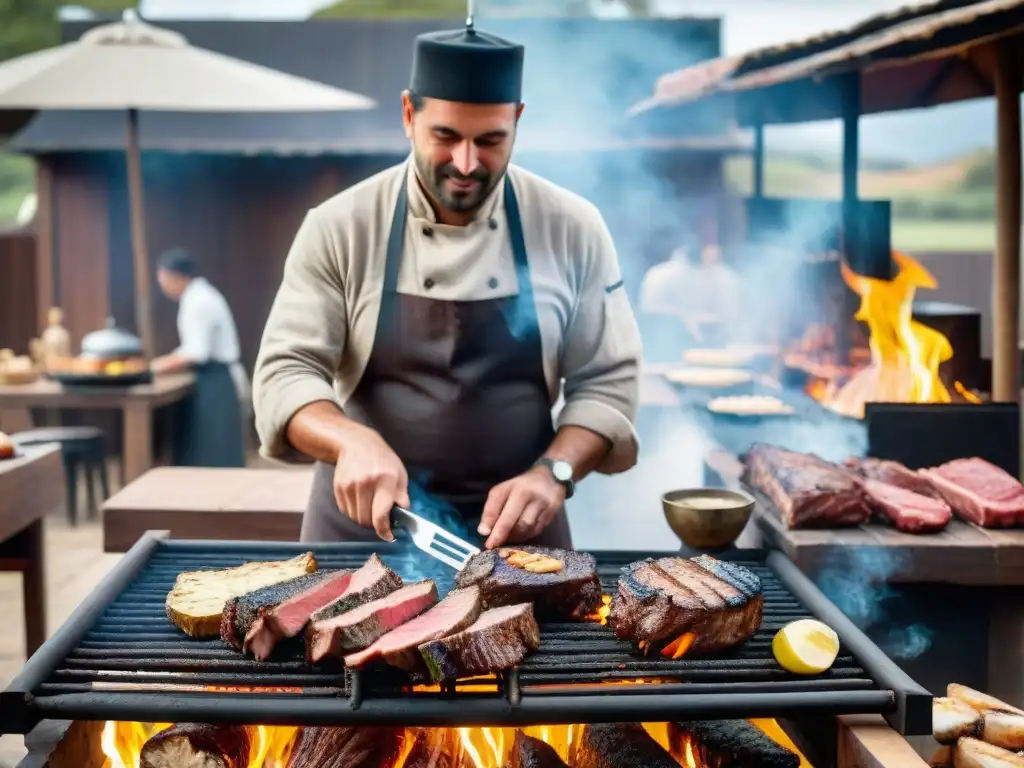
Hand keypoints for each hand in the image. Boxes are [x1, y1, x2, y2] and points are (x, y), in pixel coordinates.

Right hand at [332, 424, 409, 540]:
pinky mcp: (339, 487)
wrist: (356, 444)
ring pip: (356, 518)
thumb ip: (402, 495)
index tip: (388, 536)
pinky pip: (347, 511)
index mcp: (385, 479)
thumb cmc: (382, 460)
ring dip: (364, 518)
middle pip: (367, 520)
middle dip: (375, 525)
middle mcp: (366, 483)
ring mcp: (350, 485)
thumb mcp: (399, 473)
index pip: (381, 514)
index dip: (384, 530)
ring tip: (371, 506)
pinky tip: (361, 500)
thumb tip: (404, 512)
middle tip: (382, 518)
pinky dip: (355, 512)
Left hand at [478, 466, 565, 549]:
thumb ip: (493, 508)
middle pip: (513, 517)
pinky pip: (536, 530)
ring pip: (526, 527)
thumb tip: (484, 531)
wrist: (551, 478)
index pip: (498, 501)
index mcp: (514, 486)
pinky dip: (526, 536)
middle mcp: (529, 493)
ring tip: (507, 538)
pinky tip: (520, 535)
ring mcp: (543, 503)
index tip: (484, 533)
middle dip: (501, 533)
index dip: (489, 518)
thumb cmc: (522, 486)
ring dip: (514, 536)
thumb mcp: (504, 490)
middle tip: (492, 545)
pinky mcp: (552, 513)